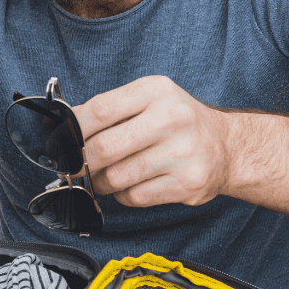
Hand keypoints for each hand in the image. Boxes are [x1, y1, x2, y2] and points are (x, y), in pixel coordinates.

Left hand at [73, 75, 230, 207]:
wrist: (226, 147)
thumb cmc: (177, 122)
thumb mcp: (148, 100)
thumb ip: (109, 110)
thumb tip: (64, 127)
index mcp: (157, 91)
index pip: (100, 110)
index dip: (74, 129)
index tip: (62, 141)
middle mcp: (172, 118)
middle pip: (104, 148)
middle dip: (82, 162)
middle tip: (76, 166)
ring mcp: (182, 152)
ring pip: (117, 177)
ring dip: (102, 182)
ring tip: (106, 176)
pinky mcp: (186, 183)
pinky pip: (134, 197)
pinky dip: (123, 195)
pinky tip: (131, 185)